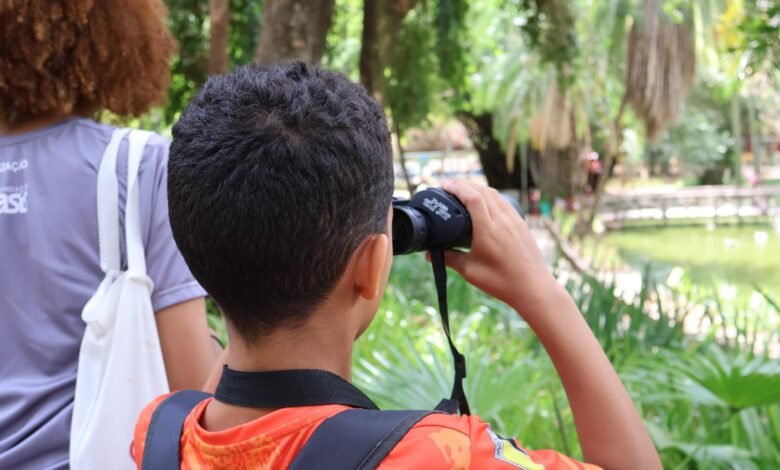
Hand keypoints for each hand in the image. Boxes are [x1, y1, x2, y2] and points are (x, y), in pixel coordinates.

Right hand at [439, 179, 562, 318]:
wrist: (534, 288)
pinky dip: (491, 196)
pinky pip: (504, 202)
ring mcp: (514, 221)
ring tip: (464, 190)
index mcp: (488, 230)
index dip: (457, 187)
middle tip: (449, 185)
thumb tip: (430, 254)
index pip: (472, 197)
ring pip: (495, 194)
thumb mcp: (471, 272)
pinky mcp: (521, 225)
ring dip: (478, 187)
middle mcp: (502, 220)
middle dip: (464, 184)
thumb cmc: (502, 282)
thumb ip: (450, 259)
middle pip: (483, 190)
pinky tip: (485, 202)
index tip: (444, 185)